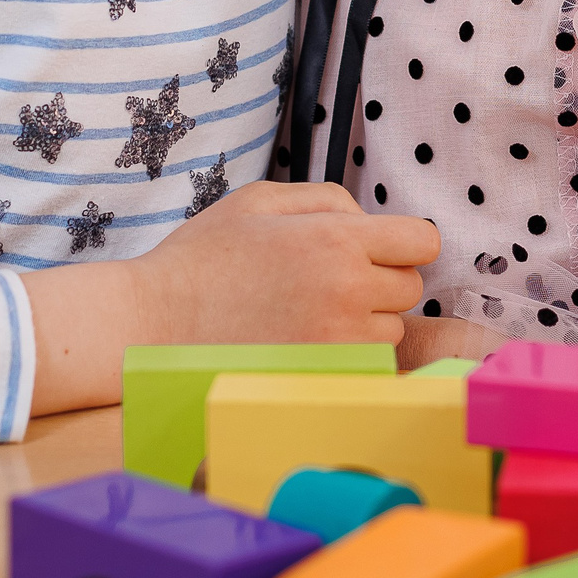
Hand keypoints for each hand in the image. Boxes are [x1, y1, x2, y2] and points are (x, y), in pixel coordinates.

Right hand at [20, 182, 439, 414]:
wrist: (155, 323)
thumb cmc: (205, 257)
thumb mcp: (261, 201)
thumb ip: (327, 198)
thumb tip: (369, 218)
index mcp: (336, 238)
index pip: (423, 241)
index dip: (403, 242)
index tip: (378, 248)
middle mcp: (348, 290)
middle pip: (410, 287)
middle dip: (381, 280)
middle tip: (332, 281)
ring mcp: (339, 342)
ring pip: (391, 331)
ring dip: (367, 322)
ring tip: (312, 313)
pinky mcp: (325, 379)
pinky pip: (367, 366)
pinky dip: (349, 355)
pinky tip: (307, 343)